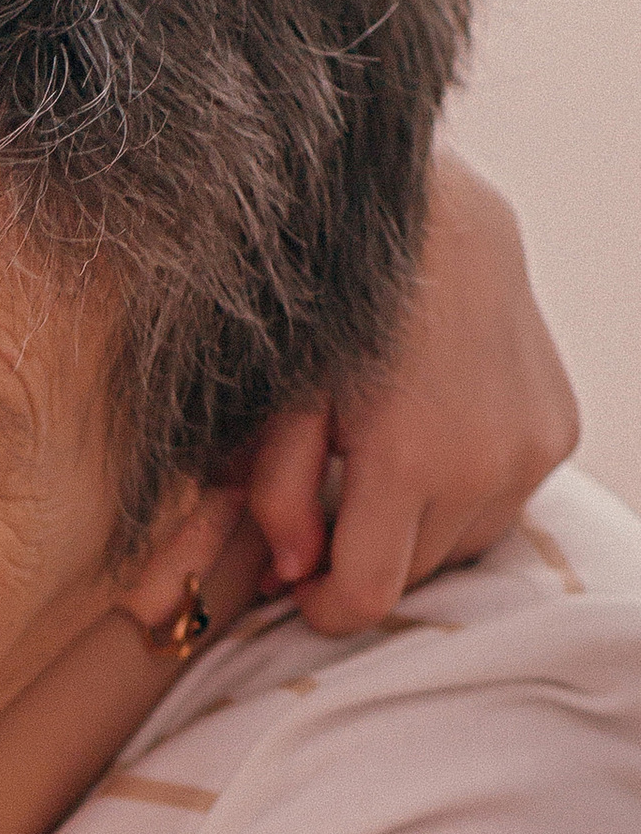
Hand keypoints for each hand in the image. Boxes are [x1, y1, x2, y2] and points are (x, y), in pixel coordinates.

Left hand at [247, 151, 578, 632]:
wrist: (437, 225)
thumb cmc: (341, 309)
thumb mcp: (285, 401)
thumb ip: (276, 498)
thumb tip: (293, 573)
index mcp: (407, 460)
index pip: (368, 596)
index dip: (325, 608)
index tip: (301, 588)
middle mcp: (484, 465)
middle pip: (414, 575)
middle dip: (368, 560)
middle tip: (331, 512)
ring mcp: (531, 451)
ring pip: (462, 545)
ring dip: (420, 530)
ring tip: (385, 468)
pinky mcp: (558, 433)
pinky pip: (502, 504)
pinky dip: (464, 493)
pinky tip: (435, 441)